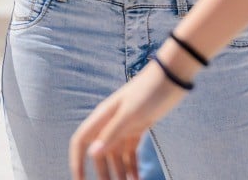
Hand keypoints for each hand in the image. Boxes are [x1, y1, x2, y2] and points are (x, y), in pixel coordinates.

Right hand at [69, 60, 185, 179]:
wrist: (171, 78)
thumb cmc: (148, 92)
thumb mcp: (129, 114)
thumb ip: (111, 134)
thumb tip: (91, 154)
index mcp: (102, 117)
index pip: (80, 142)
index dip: (77, 163)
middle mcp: (110, 123)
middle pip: (100, 155)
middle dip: (103, 175)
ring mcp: (124, 126)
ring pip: (116, 156)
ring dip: (120, 174)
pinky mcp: (138, 128)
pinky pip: (131, 153)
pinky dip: (132, 167)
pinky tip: (137, 179)